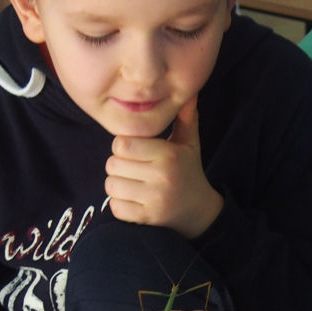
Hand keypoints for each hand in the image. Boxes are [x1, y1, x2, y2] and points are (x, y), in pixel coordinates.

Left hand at [105, 96, 223, 236]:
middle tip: (132, 169)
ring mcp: (154, 200)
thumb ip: (185, 118)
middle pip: (113, 164)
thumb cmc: (189, 172)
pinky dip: (119, 204)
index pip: (122, 144)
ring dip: (117, 185)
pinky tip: (133, 200)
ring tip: (131, 184)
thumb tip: (190, 92)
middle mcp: (161, 177)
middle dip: (118, 166)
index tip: (134, 152)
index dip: (123, 147)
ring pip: (111, 186)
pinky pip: (115, 207)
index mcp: (167, 154)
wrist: (200, 212)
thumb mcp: (190, 144)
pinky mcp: (147, 218)